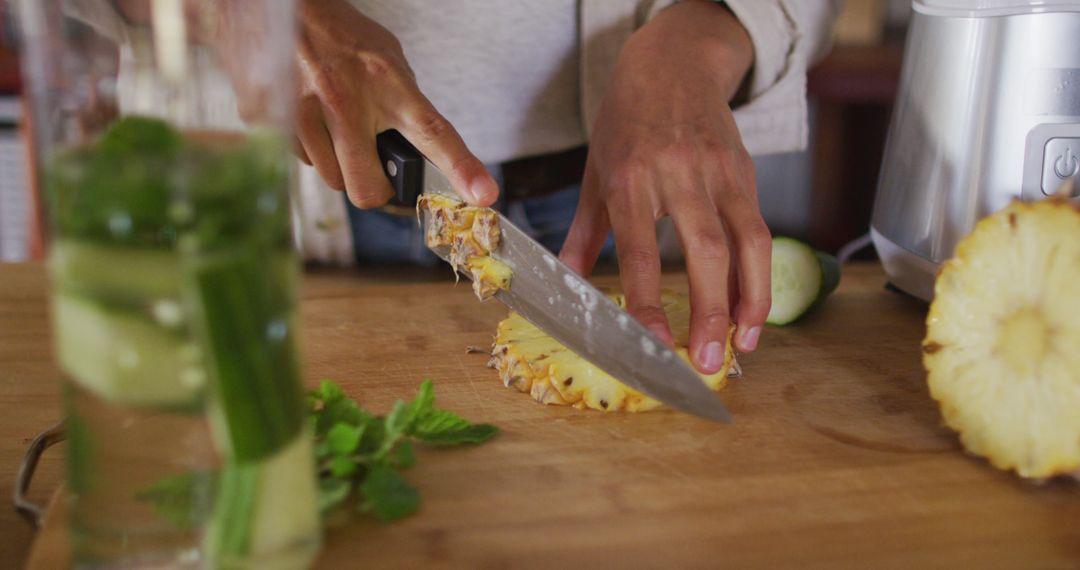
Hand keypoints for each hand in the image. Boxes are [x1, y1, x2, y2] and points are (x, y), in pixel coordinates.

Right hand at [220, 0, 497, 207]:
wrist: (278, 5)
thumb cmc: (340, 34)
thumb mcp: (386, 58)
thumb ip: (403, 104)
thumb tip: (412, 151)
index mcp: (386, 82)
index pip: (433, 131)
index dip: (461, 167)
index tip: (484, 195)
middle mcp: (345, 100)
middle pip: (367, 188)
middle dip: (373, 188)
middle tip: (373, 166)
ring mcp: (303, 112)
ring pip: (330, 178)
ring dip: (337, 163)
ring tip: (332, 122)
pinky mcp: (270, 120)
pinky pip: (297, 159)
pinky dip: (307, 146)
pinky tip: (307, 112)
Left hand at [559, 1, 770, 372]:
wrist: (671, 65)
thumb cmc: (626, 123)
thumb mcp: (594, 173)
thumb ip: (583, 233)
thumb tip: (564, 283)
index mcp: (629, 179)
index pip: (640, 249)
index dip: (647, 297)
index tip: (653, 340)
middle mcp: (677, 175)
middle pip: (706, 251)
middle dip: (710, 312)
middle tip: (707, 362)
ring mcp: (718, 173)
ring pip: (748, 243)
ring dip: (750, 300)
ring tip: (743, 345)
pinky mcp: (745, 172)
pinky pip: (759, 230)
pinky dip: (760, 275)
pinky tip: (752, 309)